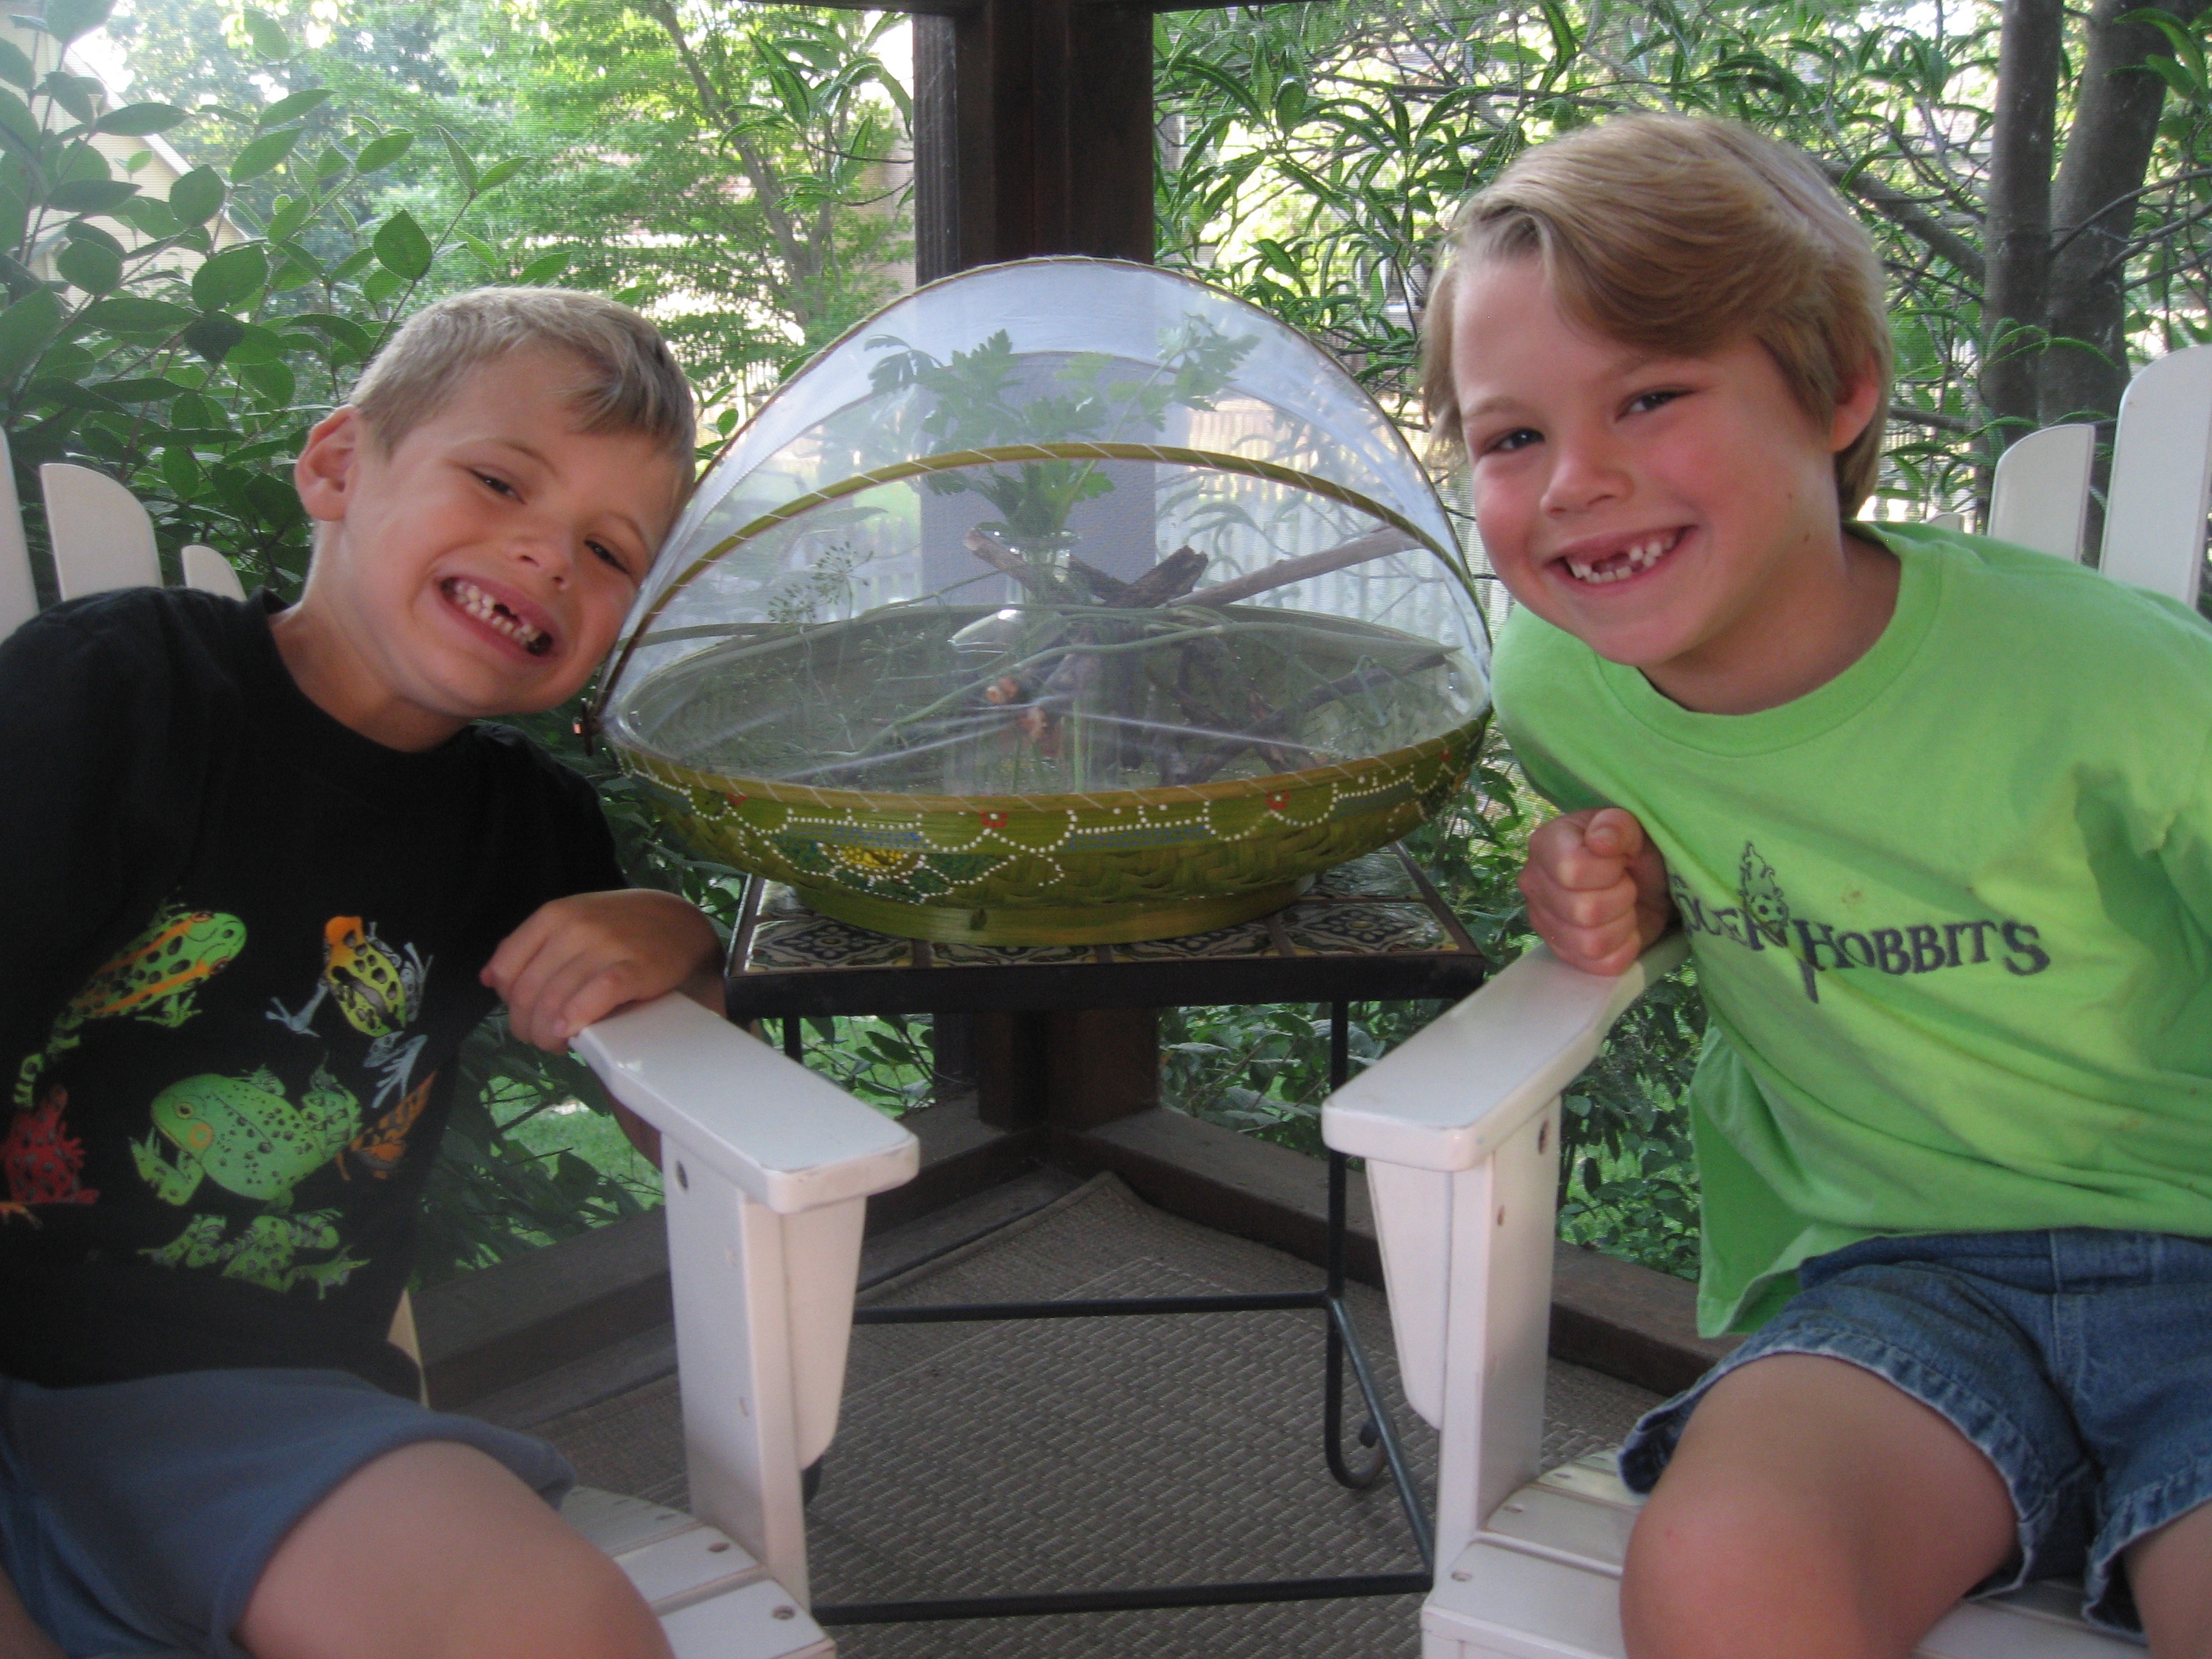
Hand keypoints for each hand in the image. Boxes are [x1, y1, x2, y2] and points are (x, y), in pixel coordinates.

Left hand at [483, 888, 720, 1051]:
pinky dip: (576, 1019)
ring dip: (548, 1034)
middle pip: (527, 992)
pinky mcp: (634, 969)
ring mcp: (606, 946)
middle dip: (526, 1026)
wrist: (682, 924)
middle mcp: (576, 927)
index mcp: (554, 915)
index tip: (525, 1014)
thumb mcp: (574, 920)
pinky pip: (594, 998)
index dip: (507, 1002)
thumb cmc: (622, 928)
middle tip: (541, 1039)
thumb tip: (489, 979)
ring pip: (555, 1001)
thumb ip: (532, 945)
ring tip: (558, 1042)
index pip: (506, 968)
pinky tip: (572, 1032)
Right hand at [1518, 807, 1674, 974]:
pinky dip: (1623, 949)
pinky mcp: (1562, 952)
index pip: (1573, 871)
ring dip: (1623, 926)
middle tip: (1626, 885)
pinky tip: (1622, 929)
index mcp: (1545, 845)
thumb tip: (1600, 840)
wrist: (1645, 882)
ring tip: (1623, 907)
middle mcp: (1533, 884)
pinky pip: (1599, 965)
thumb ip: (1618, 825)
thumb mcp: (1635, 828)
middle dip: (1622, 899)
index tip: (1620, 861)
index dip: (1609, 871)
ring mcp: (1543, 922)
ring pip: (1591, 943)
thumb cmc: (1635, 850)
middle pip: (1584, 911)